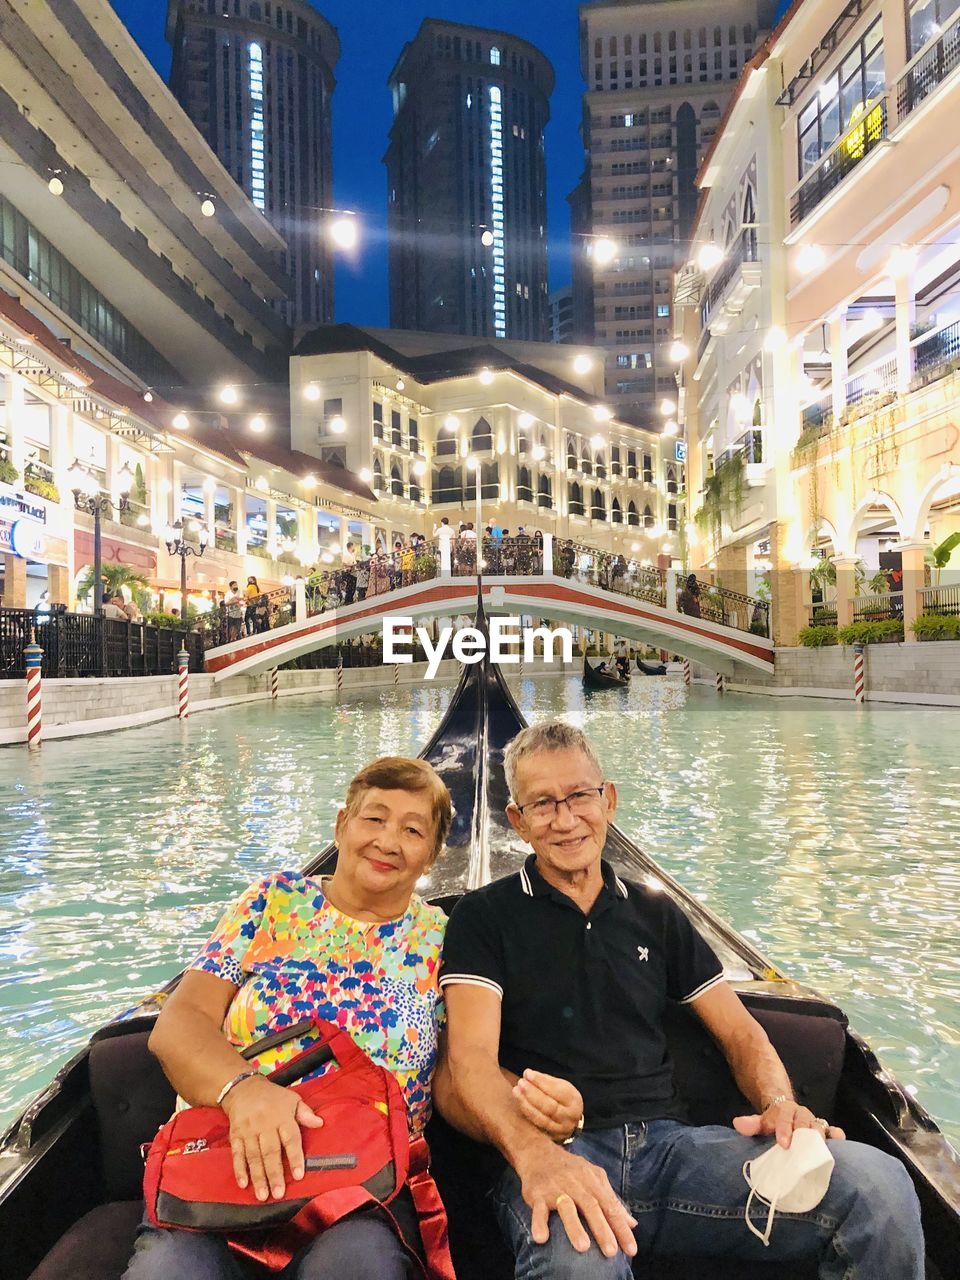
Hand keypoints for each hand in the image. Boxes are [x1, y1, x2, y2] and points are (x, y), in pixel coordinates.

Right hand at [222, 1074, 323, 1200]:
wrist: (243, 1088)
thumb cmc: (273, 1097)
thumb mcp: (292, 1099)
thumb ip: (305, 1113)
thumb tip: (320, 1123)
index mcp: (282, 1117)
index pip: (290, 1139)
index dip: (295, 1157)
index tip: (298, 1176)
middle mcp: (265, 1125)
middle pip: (270, 1152)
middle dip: (274, 1174)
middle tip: (278, 1194)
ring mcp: (248, 1131)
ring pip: (254, 1156)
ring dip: (258, 1177)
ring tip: (263, 1196)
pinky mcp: (235, 1135)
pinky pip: (237, 1154)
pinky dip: (239, 1169)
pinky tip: (243, 1184)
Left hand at [513, 1069, 583, 1141]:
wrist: (567, 1121)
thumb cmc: (561, 1098)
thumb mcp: (560, 1087)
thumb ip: (545, 1081)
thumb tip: (528, 1074)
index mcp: (574, 1103)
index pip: (557, 1092)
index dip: (541, 1082)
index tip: (527, 1073)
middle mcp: (569, 1120)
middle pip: (549, 1107)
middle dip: (532, 1093)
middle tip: (520, 1082)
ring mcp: (559, 1132)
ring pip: (540, 1119)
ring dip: (525, 1104)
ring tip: (516, 1091)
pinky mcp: (549, 1140)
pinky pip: (535, 1127)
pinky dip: (525, 1114)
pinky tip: (518, 1103)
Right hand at [516, 1140, 637, 1258]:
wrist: (539, 1152)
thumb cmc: (571, 1170)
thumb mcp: (594, 1179)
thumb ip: (612, 1201)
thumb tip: (633, 1224)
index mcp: (592, 1181)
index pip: (610, 1206)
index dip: (621, 1228)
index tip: (631, 1250)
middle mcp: (576, 1183)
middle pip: (591, 1206)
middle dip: (602, 1229)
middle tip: (611, 1252)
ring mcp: (556, 1188)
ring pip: (567, 1207)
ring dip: (574, 1227)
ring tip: (583, 1247)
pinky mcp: (537, 1193)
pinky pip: (538, 1208)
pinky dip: (539, 1222)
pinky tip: (541, 1238)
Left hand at [734, 1099, 845, 1148]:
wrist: (784, 1114)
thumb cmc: (773, 1123)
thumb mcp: (760, 1122)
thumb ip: (751, 1124)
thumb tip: (738, 1124)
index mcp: (784, 1110)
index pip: (783, 1117)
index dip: (783, 1129)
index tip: (783, 1143)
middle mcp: (801, 1114)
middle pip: (803, 1120)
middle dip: (802, 1132)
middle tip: (802, 1147)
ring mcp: (813, 1122)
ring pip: (819, 1125)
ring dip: (821, 1135)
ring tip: (823, 1147)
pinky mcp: (823, 1132)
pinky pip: (831, 1131)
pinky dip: (836, 1135)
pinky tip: (839, 1141)